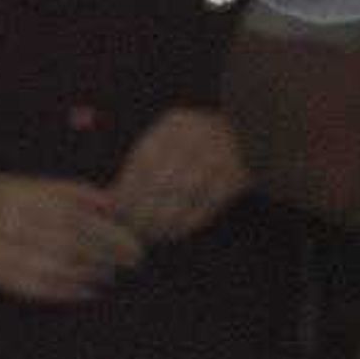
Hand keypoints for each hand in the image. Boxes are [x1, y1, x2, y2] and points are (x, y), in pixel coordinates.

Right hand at [0, 172, 140, 302]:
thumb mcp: (24, 182)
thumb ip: (65, 192)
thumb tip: (111, 204)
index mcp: (19, 194)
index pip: (76, 216)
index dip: (109, 230)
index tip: (133, 238)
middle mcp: (10, 223)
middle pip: (72, 243)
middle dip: (109, 253)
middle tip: (134, 258)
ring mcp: (0, 252)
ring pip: (59, 268)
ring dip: (93, 273)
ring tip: (114, 272)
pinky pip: (39, 288)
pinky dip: (70, 291)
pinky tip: (90, 290)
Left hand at [107, 105, 247, 245]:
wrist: (248, 137)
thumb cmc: (197, 143)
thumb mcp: (169, 141)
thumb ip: (141, 165)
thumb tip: (111, 198)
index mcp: (175, 124)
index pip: (144, 160)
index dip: (127, 190)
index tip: (117, 210)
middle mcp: (196, 136)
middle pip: (162, 180)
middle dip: (143, 209)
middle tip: (132, 228)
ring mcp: (218, 156)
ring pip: (183, 195)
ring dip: (163, 220)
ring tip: (151, 234)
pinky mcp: (235, 178)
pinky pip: (206, 205)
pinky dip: (187, 223)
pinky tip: (174, 232)